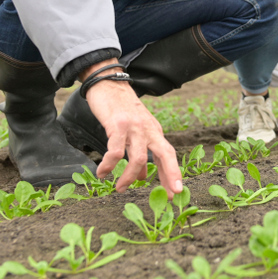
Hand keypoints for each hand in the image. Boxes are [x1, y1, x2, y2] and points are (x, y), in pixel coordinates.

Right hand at [81, 59, 182, 196]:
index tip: (176, 192)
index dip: (173, 174)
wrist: (108, 83)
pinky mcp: (118, 124)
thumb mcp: (137, 130)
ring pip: (138, 158)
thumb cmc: (121, 110)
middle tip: (171, 195)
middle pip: (166, 154)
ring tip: (119, 189)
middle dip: (171, 174)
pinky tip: (102, 173)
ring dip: (129, 178)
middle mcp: (148, 129)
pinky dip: (108, 165)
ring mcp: (134, 127)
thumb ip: (142, 152)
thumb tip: (144, 177)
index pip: (169, 154)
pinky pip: (114, 151)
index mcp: (155, 131)